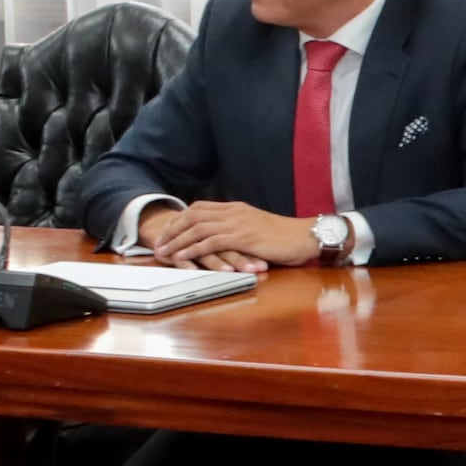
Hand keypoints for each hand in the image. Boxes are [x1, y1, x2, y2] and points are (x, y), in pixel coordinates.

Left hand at [146, 199, 313, 269]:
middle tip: (158, 244)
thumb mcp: (258, 229)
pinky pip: (211, 241)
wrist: (307, 237)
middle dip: (172, 229)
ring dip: (177, 241)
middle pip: (193, 215)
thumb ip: (240, 230)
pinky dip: (193, 249)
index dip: (180, 219)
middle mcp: (234, 212)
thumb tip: (225, 239)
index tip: (167, 232)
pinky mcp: (244, 237)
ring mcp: (238, 223)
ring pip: (198, 228)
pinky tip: (182, 257)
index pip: (199, 208)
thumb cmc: (286, 237)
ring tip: (163, 252)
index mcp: (236, 208)